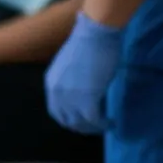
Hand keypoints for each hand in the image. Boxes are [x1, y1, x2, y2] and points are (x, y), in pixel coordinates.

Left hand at [44, 14, 123, 133]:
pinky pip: (94, 121)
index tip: (83, 118)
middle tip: (95, 126)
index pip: (55, 109)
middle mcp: (56, 93)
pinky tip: (111, 122)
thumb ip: (72, 79)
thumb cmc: (88, 42)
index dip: (69, 116)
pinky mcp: (86, 102)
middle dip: (80, 126)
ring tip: (105, 124)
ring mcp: (70, 99)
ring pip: (79, 124)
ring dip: (92, 127)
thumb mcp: (72, 64)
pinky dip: (103, 125)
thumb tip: (84, 86)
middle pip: (65, 120)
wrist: (95, 35)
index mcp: (51, 83)